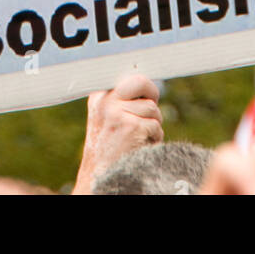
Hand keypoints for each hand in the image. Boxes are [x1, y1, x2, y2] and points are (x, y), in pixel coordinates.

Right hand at [73, 73, 163, 194]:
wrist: (98, 177)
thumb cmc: (106, 150)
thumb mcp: (105, 118)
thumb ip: (120, 100)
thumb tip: (147, 84)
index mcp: (98, 96)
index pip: (129, 76)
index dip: (143, 86)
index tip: (148, 94)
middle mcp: (106, 100)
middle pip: (142, 82)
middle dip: (152, 94)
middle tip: (152, 108)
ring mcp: (118, 112)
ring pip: (152, 109)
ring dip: (153, 125)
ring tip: (139, 139)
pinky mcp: (131, 127)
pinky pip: (156, 127)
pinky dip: (154, 139)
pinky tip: (140, 148)